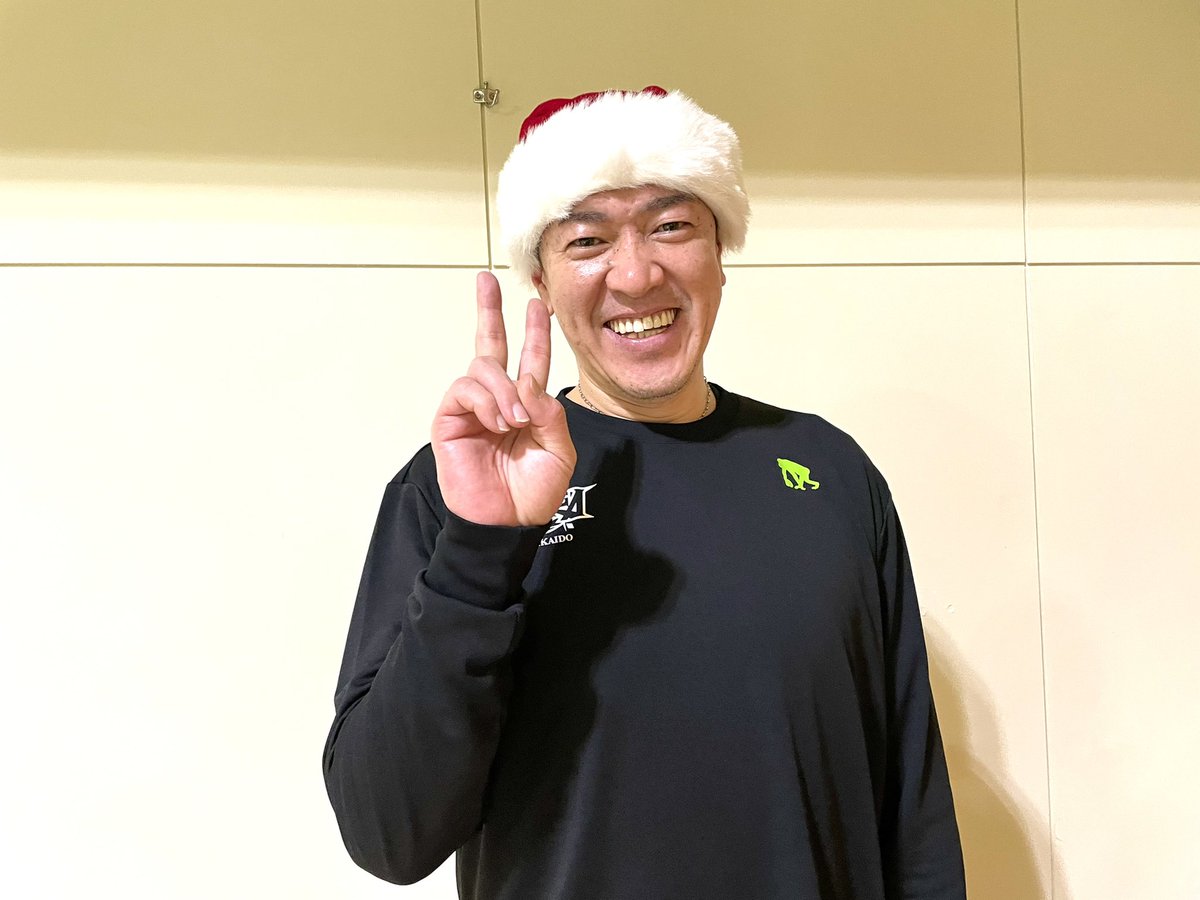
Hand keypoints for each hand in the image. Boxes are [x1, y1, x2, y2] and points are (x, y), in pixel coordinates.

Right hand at [431, 272, 576, 526]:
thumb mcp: (559, 451)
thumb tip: (530, 388)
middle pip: (490, 345)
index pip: (530, 360)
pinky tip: (498, 422)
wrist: (506, 523)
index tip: (537, 304)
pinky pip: (465, 390)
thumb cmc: (532, 493)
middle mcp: (496, 400)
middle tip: (485, 280)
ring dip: (504, 390)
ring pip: (483, 369)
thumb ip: (551, 414)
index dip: (535, 333)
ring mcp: (471, 408)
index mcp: (525, 405)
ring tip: (515, 420)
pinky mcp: (449, 419)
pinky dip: (487, 401)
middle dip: (488, 311)